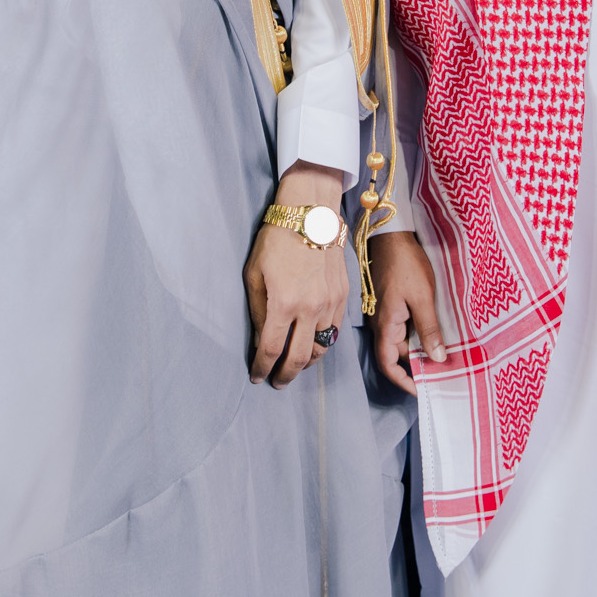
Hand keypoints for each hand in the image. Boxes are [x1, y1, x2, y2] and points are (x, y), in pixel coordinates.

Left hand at [243, 163, 348, 388]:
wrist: (311, 215)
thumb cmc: (275, 240)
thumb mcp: (254, 274)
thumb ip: (257, 311)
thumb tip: (260, 340)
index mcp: (282, 303)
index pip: (271, 350)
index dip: (262, 368)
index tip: (257, 376)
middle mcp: (309, 308)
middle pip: (299, 358)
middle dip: (285, 375)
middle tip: (277, 382)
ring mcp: (329, 304)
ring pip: (321, 349)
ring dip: (306, 362)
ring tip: (294, 365)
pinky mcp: (343, 297)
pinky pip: (334, 332)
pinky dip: (323, 344)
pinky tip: (313, 344)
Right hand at [367, 231, 446, 395]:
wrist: (392, 236)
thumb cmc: (406, 265)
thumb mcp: (422, 297)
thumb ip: (429, 329)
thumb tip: (437, 359)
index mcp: (386, 326)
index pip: (390, 365)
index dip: (404, 381)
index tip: (423, 391)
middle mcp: (383, 324)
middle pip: (399, 356)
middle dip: (418, 368)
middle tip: (444, 374)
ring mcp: (387, 314)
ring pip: (404, 341)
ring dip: (421, 351)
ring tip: (445, 357)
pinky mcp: (393, 304)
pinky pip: (405, 328)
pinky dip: (420, 336)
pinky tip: (437, 334)